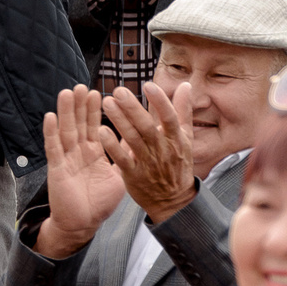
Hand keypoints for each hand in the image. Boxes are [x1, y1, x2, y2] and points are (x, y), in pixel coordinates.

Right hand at [37, 87, 125, 259]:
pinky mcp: (57, 169)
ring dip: (66, 112)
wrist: (83, 224)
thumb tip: (140, 141)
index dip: (95, 111)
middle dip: (80, 106)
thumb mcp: (119, 176)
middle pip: (79, 124)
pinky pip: (54, 148)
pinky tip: (50, 116)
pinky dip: (51, 133)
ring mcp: (67, 159)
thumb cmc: (100, 203)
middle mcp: (79, 153)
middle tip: (82, 86)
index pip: (94, 127)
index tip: (98, 92)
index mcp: (94, 153)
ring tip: (67, 93)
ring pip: (66, 131)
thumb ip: (126, 157)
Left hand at [102, 80, 196, 222]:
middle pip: (147, 127)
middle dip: (132, 108)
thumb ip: (183, 111)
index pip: (169, 117)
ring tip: (107, 103)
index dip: (160, 101)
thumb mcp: (185, 138)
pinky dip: (112, 146)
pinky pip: (122, 159)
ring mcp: (148, 163)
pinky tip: (101, 131)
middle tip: (118, 91)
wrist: (173, 200)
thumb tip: (185, 85)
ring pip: (133, 140)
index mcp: (176, 139)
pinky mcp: (134, 175)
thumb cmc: (178, 164)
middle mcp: (162, 150)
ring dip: (119, 121)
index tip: (148, 85)